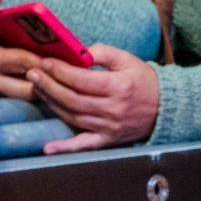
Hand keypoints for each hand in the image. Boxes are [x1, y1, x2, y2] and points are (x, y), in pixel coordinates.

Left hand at [29, 44, 160, 153]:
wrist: (166, 107)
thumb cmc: (144, 81)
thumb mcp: (128, 59)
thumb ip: (103, 52)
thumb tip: (79, 53)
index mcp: (118, 87)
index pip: (81, 80)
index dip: (60, 71)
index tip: (46, 62)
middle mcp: (112, 109)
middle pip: (73, 98)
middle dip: (49, 85)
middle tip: (33, 73)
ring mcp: (109, 127)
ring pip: (73, 116)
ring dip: (52, 103)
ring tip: (37, 89)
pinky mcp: (108, 139)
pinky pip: (85, 145)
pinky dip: (66, 148)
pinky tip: (48, 148)